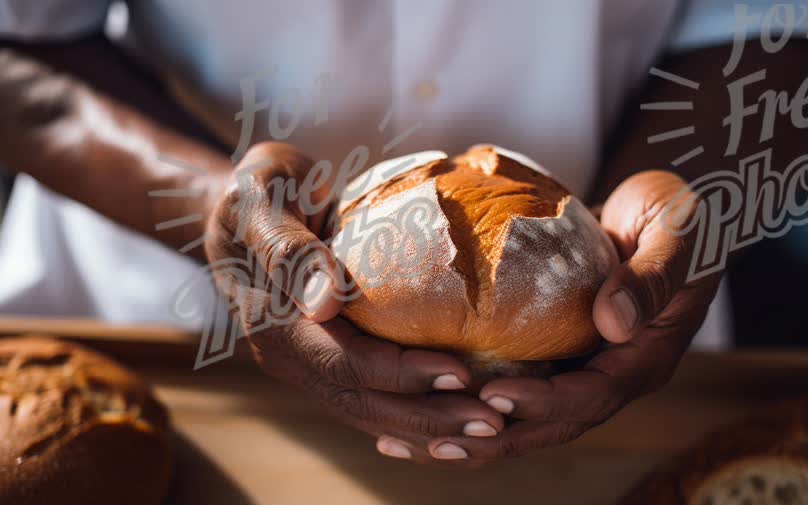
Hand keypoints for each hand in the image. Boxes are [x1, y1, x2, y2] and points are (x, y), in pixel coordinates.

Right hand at [205, 142, 505, 462]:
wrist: (241, 212)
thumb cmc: (260, 191)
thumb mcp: (264, 197)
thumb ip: (288, 247)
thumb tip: (326, 301)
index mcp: (275, 322)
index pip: (345, 363)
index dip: (403, 374)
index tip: (460, 374)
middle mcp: (290, 356)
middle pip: (363, 400)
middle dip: (429, 415)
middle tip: (493, 421)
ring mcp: (307, 364)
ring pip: (369, 410)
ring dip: (429, 426)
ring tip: (487, 428)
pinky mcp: (327, 362)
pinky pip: (370, 399)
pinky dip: (413, 415)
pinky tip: (456, 421)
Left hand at [423, 171, 720, 463]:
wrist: (671, 208)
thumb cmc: (680, 212)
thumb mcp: (676, 232)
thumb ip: (651, 277)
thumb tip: (612, 323)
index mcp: (647, 356)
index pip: (594, 395)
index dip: (545, 402)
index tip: (494, 396)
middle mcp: (616, 372)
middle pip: (556, 422)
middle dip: (500, 435)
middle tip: (441, 440)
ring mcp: (589, 365)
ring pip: (534, 414)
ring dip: (482, 431)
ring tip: (423, 442)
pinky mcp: (564, 352)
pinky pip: (522, 384)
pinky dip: (480, 399)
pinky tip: (433, 401)